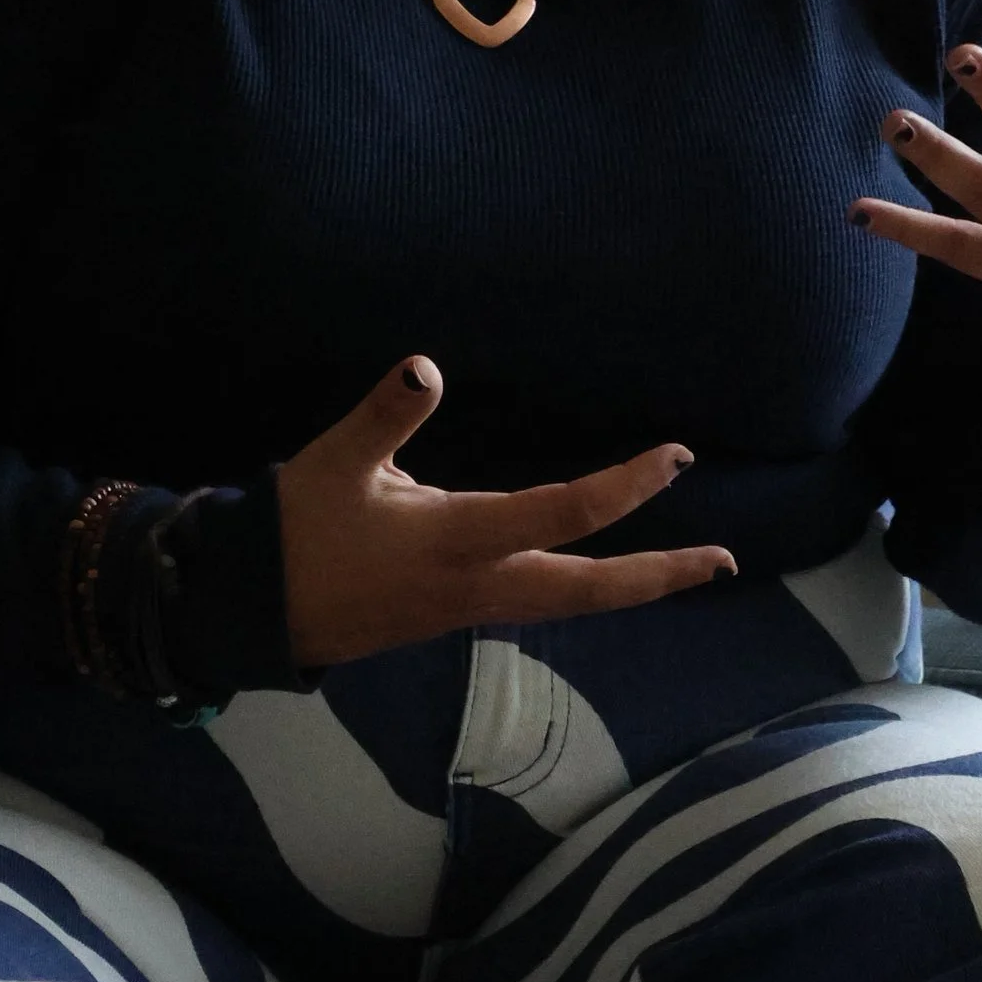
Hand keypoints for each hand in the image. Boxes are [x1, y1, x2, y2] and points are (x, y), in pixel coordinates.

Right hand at [276, 355, 737, 670]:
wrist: (257, 613)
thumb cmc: (299, 533)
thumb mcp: (337, 463)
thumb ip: (385, 415)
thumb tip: (427, 367)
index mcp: (459, 540)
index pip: (564, 514)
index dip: (627, 486)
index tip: (677, 458)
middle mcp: (480, 584)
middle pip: (591, 590)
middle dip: (660, 575)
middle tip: (724, 561)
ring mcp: (473, 607)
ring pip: (571, 602)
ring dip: (632, 585)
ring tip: (685, 568)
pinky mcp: (460, 614)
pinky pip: (544, 600)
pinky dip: (588, 586)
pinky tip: (599, 571)